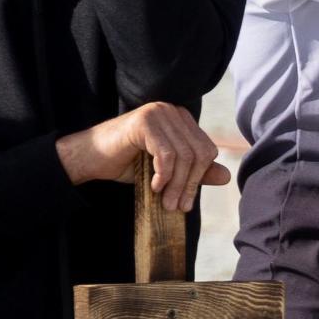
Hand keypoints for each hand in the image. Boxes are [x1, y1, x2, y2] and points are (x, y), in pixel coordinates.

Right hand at [56, 101, 227, 209]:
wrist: (90, 158)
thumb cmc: (127, 163)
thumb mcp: (167, 171)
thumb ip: (195, 172)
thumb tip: (227, 176)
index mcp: (182, 119)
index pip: (207, 150)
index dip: (200, 178)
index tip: (186, 203)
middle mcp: (173, 111)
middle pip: (199, 153)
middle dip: (189, 184)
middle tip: (177, 207)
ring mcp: (159, 112)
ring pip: (184, 155)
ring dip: (176, 184)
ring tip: (165, 201)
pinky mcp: (145, 120)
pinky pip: (167, 153)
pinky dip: (163, 174)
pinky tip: (153, 186)